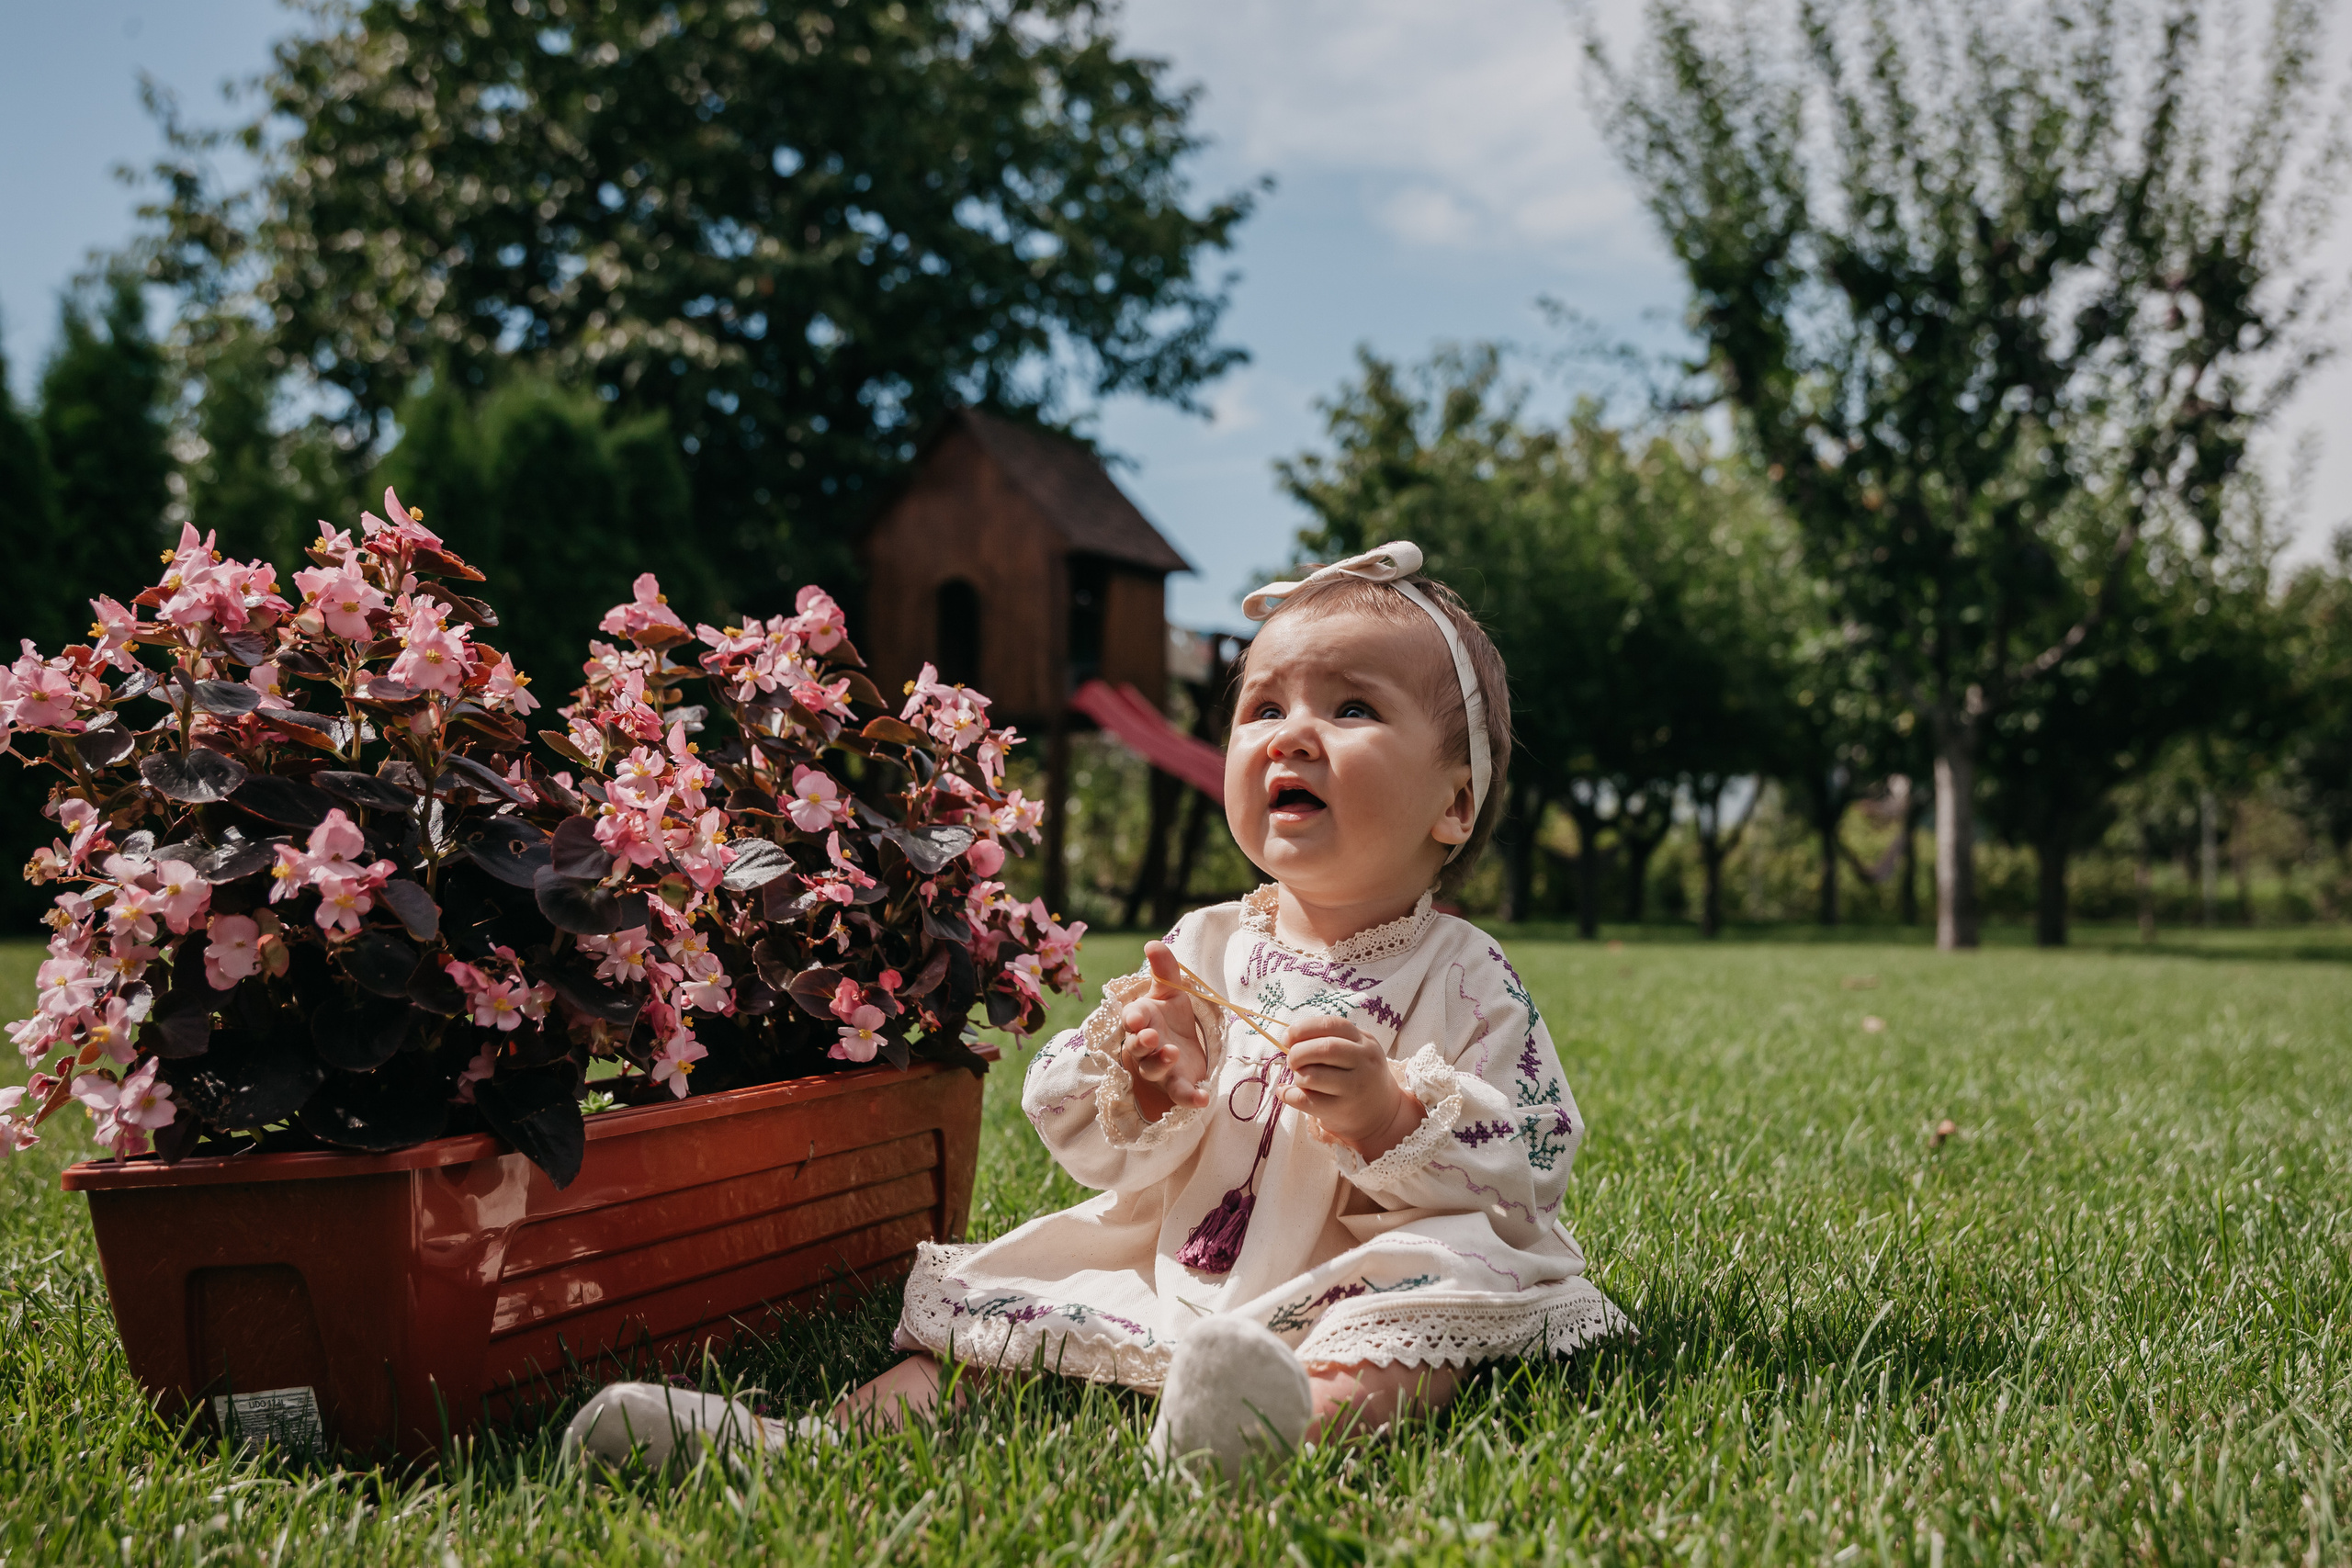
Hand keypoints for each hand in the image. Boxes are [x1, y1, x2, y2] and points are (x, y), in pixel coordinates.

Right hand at [1118, 940, 1210, 1118]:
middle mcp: (1145, 1047)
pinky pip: (1180, 1094)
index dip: (1134, 1019)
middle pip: (1138, 1047)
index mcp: (1142, 1020)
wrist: (1181, 1049)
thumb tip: (1152, 943)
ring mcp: (1159, 1068)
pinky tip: (1203, 1098)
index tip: (1137, 1017)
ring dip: (1160, 1062)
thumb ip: (1164, 970)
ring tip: (1173, 1053)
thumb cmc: (1169, 1017)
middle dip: (1142, 1042)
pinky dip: (1190, 1098)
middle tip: (1150, 1036)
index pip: (1133, 1019)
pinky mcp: (1176, 1085)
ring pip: (1154, 1069)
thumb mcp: (1170, 992)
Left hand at [1281, 1016, 1423, 1158]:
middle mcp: (1364, 1062)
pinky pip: (1306, 1100)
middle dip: (1298, 1053)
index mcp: (1364, 1041)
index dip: (1302, 1029)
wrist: (1382, 1112)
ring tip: (1301, 1078)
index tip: (1287, 1038)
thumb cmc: (1359, 1075)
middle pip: (1323, 1049)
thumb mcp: (1356, 1050)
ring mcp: (1355, 1088)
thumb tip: (1289, 1039)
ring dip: (1297, 1075)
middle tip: (1292, 1060)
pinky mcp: (1343, 1110)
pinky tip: (1288, 1093)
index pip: (1330, 1025)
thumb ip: (1328, 1039)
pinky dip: (1289, 1095)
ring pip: (1312, 1076)